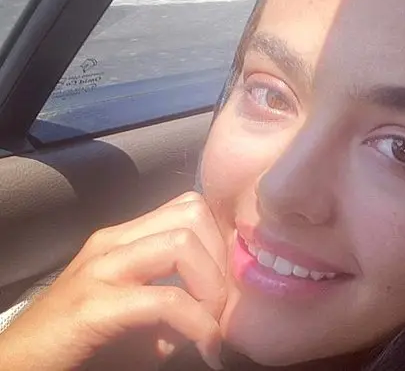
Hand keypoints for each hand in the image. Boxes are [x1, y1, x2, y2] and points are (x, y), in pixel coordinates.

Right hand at [0, 192, 226, 369]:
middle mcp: (113, 242)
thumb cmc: (83, 341)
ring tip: (213, 324)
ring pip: (180, 243)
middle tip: (222, 304)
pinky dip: (198, 325)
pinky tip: (205, 347)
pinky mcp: (93, 305)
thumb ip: (176, 297)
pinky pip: (165, 301)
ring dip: (211, 287)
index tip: (228, 280)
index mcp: (125, 237)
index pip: (189, 206)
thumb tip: (220, 303)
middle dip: (220, 260)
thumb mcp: (138, 311)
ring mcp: (101, 268)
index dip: (219, 239)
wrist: (20, 366)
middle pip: (192, 214)